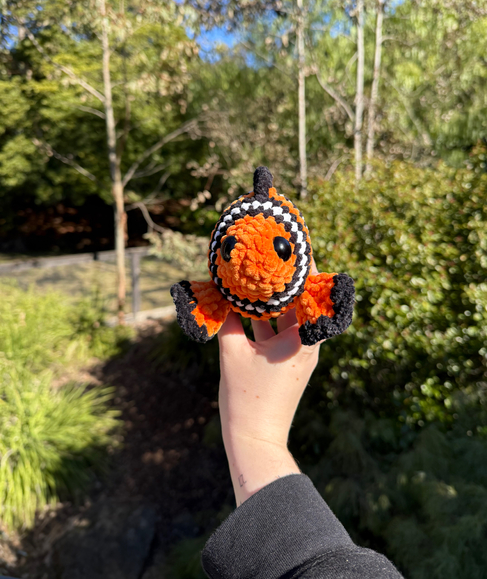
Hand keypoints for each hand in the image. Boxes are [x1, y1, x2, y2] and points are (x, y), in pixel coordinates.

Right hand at [218, 261, 321, 504]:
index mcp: (302, 339)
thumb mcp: (232, 354)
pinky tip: (250, 304)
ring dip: (276, 298)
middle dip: (288, 278)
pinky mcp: (287, 362)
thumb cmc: (246, 399)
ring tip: (262, 273)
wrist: (255, 441)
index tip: (298, 244)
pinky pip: (280, 332)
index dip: (304, 267)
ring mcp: (298, 354)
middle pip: (300, 302)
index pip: (308, 293)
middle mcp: (306, 344)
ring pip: (289, 316)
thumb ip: (228, 320)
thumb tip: (221, 293)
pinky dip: (268, 318)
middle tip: (276, 253)